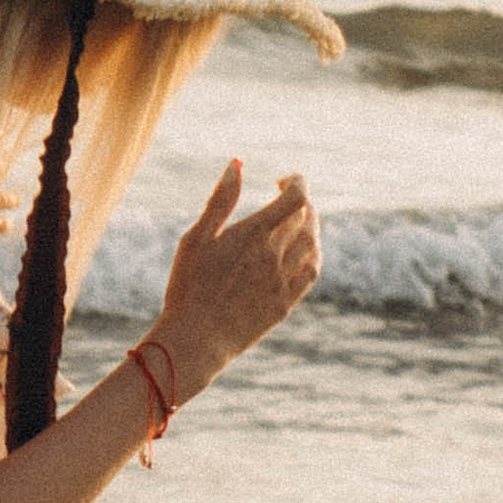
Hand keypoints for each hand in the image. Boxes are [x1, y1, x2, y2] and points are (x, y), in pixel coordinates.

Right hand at [151, 163, 321, 392]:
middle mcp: (275, 255)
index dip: (297, 182)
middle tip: (285, 201)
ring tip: (297, 221)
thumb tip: (237, 164)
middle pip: (305, 217)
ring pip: (313, 242)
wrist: (196, 338)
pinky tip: (304, 251)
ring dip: (311, 225)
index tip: (282, 182)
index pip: (296, 197)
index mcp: (254, 234)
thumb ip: (220, 200)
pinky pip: (312, 272)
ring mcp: (283, 280)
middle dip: (300, 202)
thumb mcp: (196, 238)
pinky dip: (314, 254)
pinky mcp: (285, 303)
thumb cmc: (188, 286)